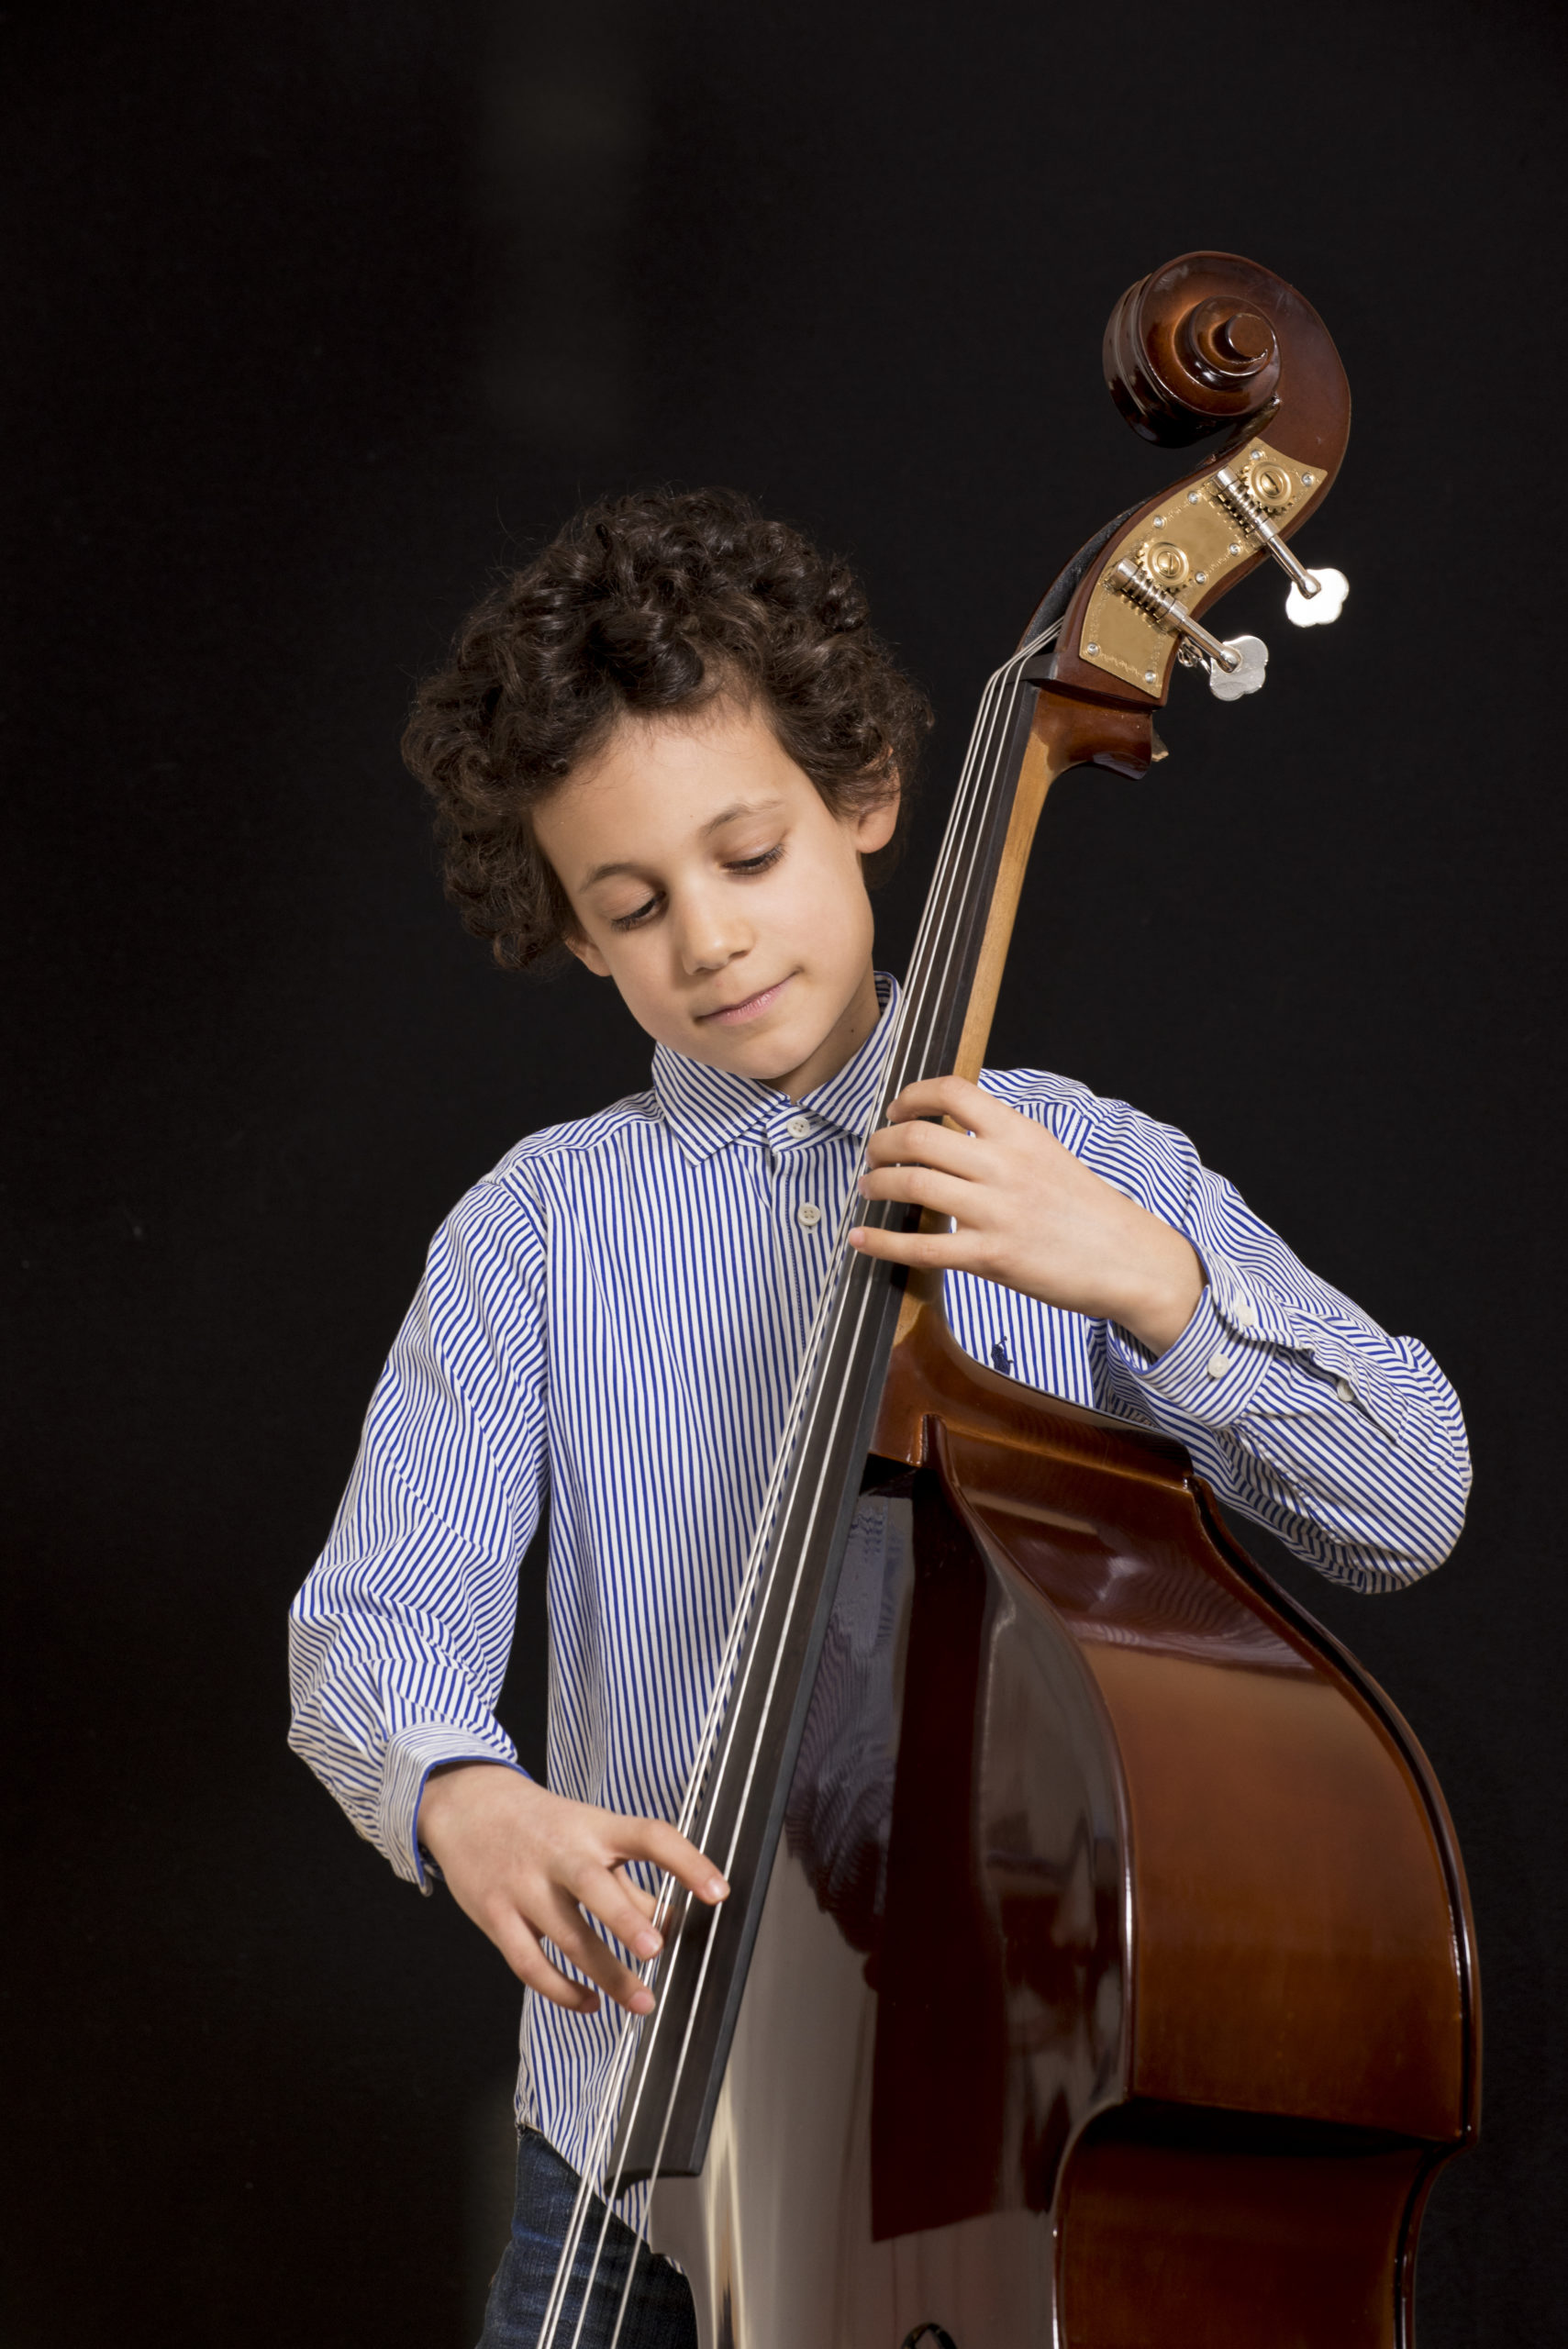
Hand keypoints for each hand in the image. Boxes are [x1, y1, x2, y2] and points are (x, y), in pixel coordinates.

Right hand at [416, 1763, 728, 2016]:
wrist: (466, 1806)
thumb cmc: (541, 1825)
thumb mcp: (588, 1834)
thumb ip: (628, 1879)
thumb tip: (672, 1923)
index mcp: (593, 1828)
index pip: (648, 1836)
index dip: (686, 1861)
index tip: (719, 1891)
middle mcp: (559, 1854)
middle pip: (594, 1886)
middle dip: (625, 1920)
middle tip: (655, 1950)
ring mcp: (523, 1885)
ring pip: (565, 1936)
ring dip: (606, 1973)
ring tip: (641, 2002)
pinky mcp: (495, 1915)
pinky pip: (528, 1962)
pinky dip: (560, 1989)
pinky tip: (588, 2002)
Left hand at [848, 1074, 1204, 1357]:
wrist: (1130, 1260)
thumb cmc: (1087, 1211)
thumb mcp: (1049, 1155)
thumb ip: (1003, 1141)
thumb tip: (951, 1132)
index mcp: (1021, 1133)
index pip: (954, 1092)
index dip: (912, 1096)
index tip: (895, 1110)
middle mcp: (1006, 1165)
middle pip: (919, 1137)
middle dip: (881, 1144)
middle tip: (873, 1155)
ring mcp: (998, 1211)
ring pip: (912, 1185)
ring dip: (877, 1185)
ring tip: (868, 1189)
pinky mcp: (992, 1257)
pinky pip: (922, 1247)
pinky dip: (882, 1243)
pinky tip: (861, 1241)